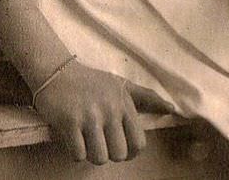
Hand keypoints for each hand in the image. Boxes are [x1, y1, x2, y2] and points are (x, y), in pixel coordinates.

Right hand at [34, 60, 170, 163]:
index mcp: (124, 102)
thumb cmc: (91, 82)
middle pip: (119, 154)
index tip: (118, 146)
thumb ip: (146, 98)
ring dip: (91, 154)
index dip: (129, 152)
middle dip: (108, 153)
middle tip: (98, 140)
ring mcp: (90, 115)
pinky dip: (75, 151)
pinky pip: (79, 155)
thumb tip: (172, 109)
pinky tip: (73, 136)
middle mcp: (110, 108)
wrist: (56, 71)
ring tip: (86, 139)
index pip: (139, 143)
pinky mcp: (70, 121)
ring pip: (99, 158)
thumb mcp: (121, 84)